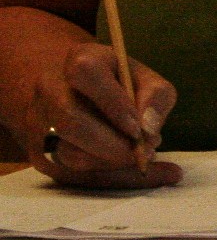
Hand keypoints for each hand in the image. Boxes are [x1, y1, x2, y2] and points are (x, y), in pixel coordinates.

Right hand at [28, 41, 179, 187]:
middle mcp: (49, 89)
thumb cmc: (121, 85)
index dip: (113, 104)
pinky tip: (136, 173)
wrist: (82, 93)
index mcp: (79, 60)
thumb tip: (148, 129)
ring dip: (111, 164)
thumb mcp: (146, 79)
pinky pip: (72, 176)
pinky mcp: (40, 153)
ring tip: (140, 156)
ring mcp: (39, 122)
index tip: (137, 129)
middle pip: (70, 123)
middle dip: (112, 146)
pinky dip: (108, 178)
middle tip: (146, 152)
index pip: (86, 75)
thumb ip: (156, 97)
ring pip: (69, 155)